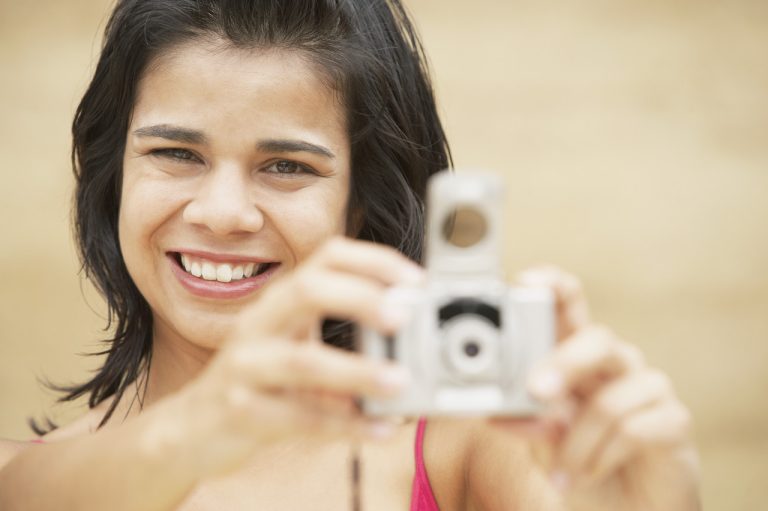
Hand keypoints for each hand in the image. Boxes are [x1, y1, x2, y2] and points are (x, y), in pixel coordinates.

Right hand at [160, 237, 422, 479]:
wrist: (193, 427)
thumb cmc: (259, 379)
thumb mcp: (298, 348)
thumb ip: (348, 346)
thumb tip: (414, 353)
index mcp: (281, 301)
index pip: (326, 257)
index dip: (372, 260)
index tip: (414, 279)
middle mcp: (260, 323)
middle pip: (306, 290)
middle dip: (358, 298)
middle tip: (401, 317)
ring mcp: (246, 366)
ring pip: (301, 361)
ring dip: (356, 370)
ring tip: (399, 382)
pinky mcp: (241, 411)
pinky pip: (299, 418)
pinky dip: (344, 425)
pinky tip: (378, 429)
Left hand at [501, 266, 699, 510]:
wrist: (620, 510)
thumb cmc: (578, 462)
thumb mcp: (540, 439)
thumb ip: (525, 418)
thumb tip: (498, 411)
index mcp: (576, 355)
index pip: (569, 304)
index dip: (552, 285)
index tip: (525, 281)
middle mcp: (614, 362)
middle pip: (597, 338)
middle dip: (563, 363)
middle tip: (536, 392)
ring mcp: (648, 388)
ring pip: (611, 399)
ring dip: (576, 444)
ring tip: (562, 471)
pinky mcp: (673, 421)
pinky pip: (634, 430)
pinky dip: (601, 457)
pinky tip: (588, 474)